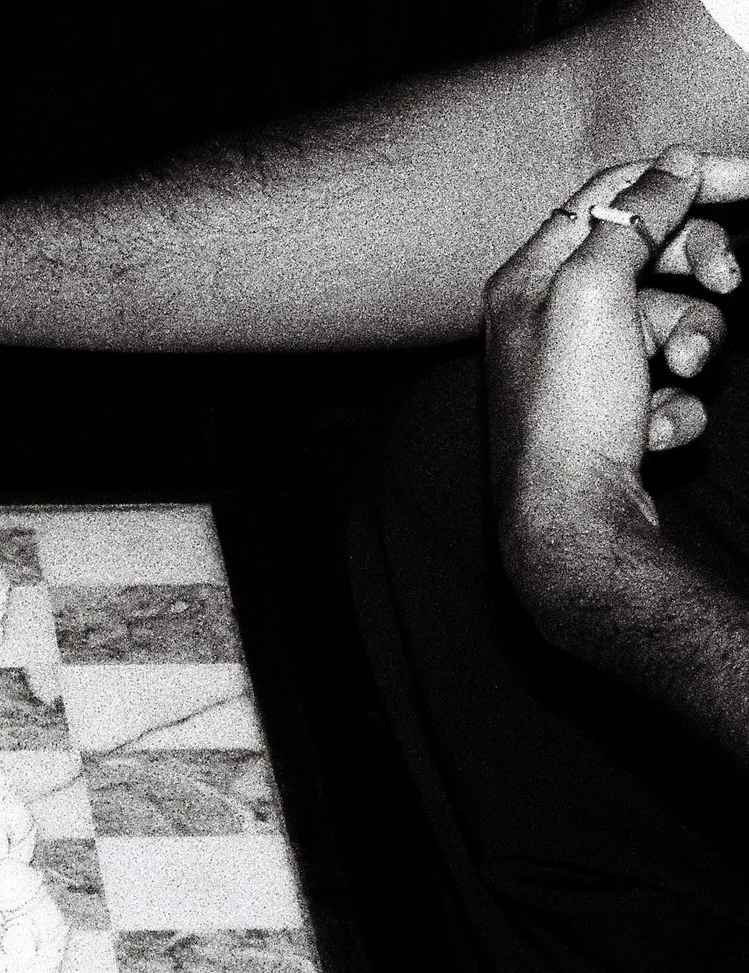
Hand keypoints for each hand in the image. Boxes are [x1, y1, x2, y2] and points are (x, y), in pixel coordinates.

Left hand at [483, 147, 747, 534]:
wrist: (571, 522)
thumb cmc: (569, 409)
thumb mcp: (592, 292)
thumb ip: (632, 219)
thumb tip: (675, 163)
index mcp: (530, 278)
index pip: (613, 193)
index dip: (685, 178)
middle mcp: (550, 318)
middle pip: (653, 253)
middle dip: (703, 266)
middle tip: (732, 284)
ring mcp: (585, 370)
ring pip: (675, 321)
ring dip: (695, 344)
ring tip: (679, 374)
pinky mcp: (615, 415)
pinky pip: (671, 386)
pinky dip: (676, 406)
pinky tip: (650, 434)